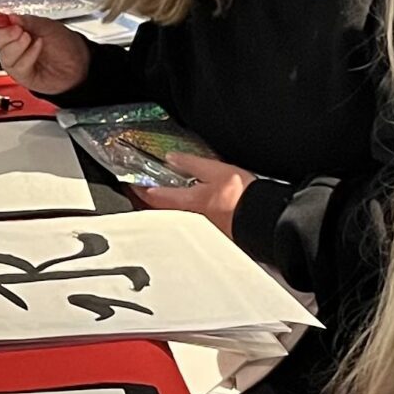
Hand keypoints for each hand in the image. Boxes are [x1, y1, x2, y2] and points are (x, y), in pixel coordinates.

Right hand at [0, 11, 92, 95]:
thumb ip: (27, 21)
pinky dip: (27, 55)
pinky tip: (38, 47)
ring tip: (32, 39)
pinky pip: (17, 66)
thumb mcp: (47, 25)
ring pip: (4, 55)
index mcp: (15, 30)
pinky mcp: (23, 76)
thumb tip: (9, 18)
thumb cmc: (65, 44)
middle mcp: (13, 46)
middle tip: (20, 29)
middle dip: (6, 33)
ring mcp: (17, 62)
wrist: (80, 63)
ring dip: (17, 45)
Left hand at [136, 152, 253, 238]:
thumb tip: (172, 158)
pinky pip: (185, 224)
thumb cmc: (244, 197)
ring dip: (160, 210)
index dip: (138, 190)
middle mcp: (188, 220)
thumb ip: (193, 164)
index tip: (129, 183)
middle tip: (136, 193)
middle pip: (158, 212)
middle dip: (145, 203)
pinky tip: (181, 210)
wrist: (264, 220)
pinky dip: (177, 215)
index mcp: (187, 203)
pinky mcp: (210, 235)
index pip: (153, 197)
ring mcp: (198, 230)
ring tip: (155, 200)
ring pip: (171, 219)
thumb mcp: (217, 171)